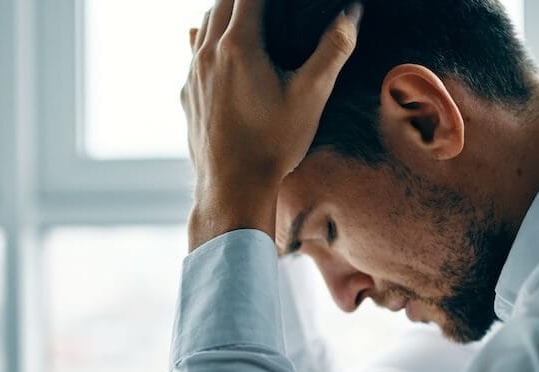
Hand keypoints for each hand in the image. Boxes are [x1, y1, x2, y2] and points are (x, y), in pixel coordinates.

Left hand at [182, 0, 361, 250]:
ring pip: (203, 24)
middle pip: (221, 1)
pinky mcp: (187, 94)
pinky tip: (219, 48)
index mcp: (239, 46)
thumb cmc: (273, 144)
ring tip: (246, 11)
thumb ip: (333, 50)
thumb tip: (351, 13)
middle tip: (268, 3)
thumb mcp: (311, 96)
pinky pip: (194, 53)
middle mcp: (208, 54)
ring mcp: (193, 74)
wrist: (232, 187)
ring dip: (224, 11)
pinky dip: (208, 39)